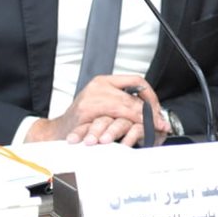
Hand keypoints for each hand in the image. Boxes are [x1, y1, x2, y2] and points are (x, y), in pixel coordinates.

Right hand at [25, 75, 169, 145]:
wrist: (57, 132)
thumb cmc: (81, 121)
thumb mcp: (102, 104)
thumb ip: (121, 102)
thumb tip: (151, 109)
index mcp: (105, 81)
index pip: (136, 80)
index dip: (150, 95)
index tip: (157, 109)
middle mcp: (99, 87)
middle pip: (133, 96)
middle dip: (150, 112)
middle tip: (160, 124)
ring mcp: (92, 98)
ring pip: (126, 107)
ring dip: (142, 121)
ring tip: (153, 130)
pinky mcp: (87, 112)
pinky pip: (113, 120)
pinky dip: (127, 129)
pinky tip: (136, 136)